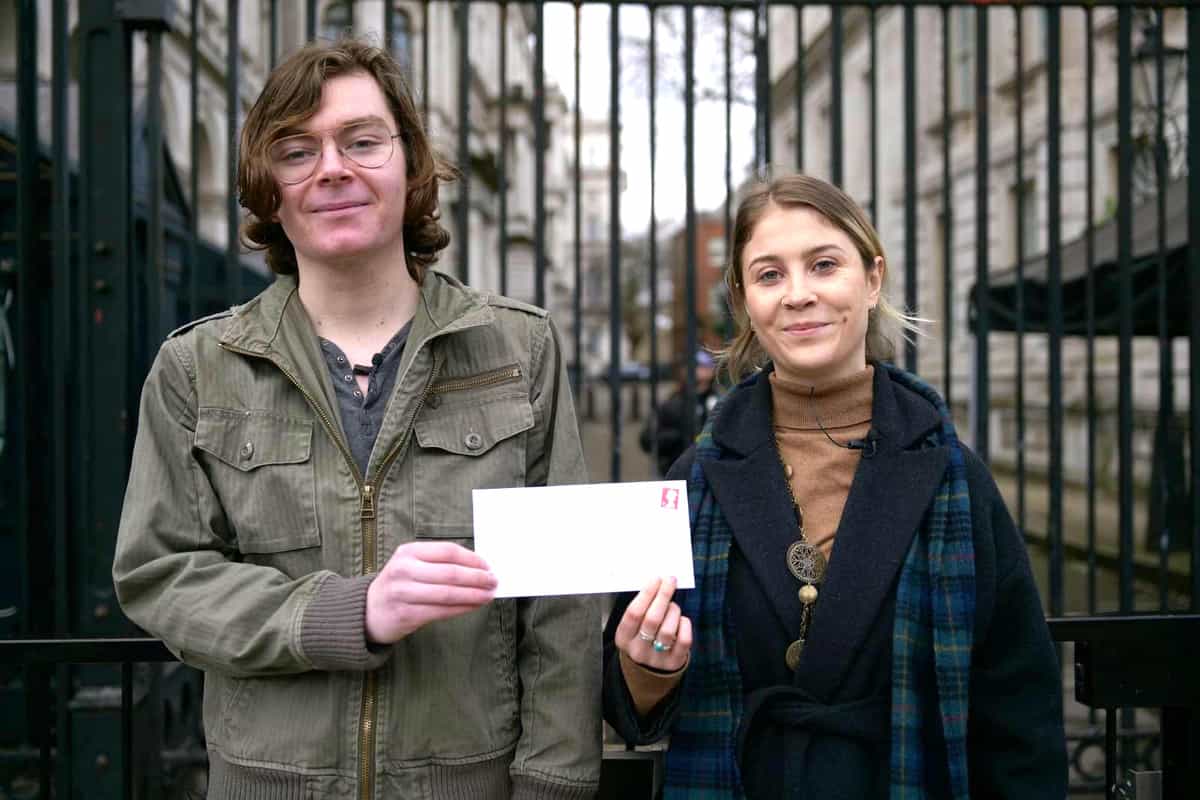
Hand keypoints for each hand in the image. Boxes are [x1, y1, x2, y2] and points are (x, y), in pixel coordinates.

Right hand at [365, 541, 497, 643]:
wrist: (367, 611)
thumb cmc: (399, 584)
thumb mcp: (411, 565)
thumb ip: (438, 563)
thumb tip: (478, 568)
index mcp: (408, 552)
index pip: (447, 551)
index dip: (471, 559)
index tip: (488, 566)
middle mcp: (404, 570)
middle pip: (450, 573)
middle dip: (477, 578)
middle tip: (493, 581)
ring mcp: (403, 593)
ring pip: (448, 594)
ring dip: (473, 595)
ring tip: (489, 595)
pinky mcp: (406, 614)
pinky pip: (441, 611)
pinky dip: (462, 609)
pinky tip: (474, 606)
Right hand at [613, 577, 691, 671]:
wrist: (648, 670)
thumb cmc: (640, 638)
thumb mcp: (632, 627)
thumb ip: (640, 609)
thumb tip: (657, 583)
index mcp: (623, 638)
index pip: (634, 613)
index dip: (646, 594)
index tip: (656, 579)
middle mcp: (638, 650)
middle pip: (652, 619)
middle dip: (663, 596)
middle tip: (670, 581)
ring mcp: (656, 659)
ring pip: (668, 630)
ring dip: (673, 611)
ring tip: (672, 605)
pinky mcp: (673, 663)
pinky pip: (683, 640)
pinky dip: (684, 625)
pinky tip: (681, 620)